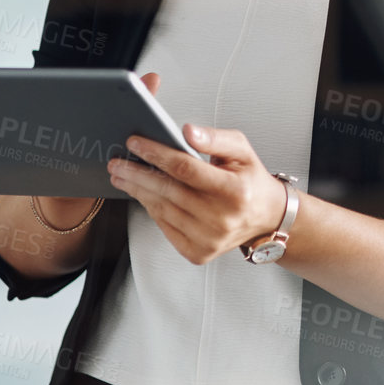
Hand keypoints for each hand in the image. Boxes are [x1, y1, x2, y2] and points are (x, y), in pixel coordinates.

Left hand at [107, 73, 289, 264]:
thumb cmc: (250, 180)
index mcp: (235, 190)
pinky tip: (143, 195)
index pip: (185, 169)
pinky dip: (152, 209)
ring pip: (163, 210)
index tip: (135, 143)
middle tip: (117, 162)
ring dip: (139, 191)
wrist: (265, 218)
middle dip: (137, 174)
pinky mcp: (198, 253)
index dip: (157, 154)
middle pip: (168, 191)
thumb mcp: (242, 151)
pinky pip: (165, 227)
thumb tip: (187, 131)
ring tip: (123, 176)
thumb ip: (215, 138)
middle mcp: (222, 218)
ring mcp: (209, 239)